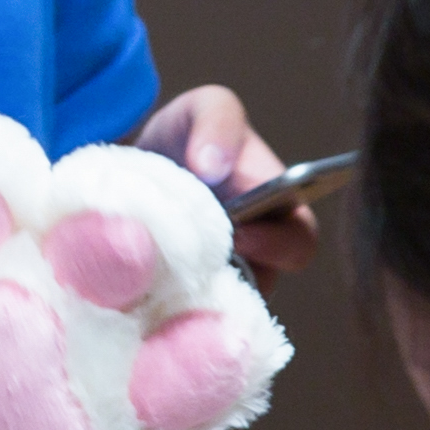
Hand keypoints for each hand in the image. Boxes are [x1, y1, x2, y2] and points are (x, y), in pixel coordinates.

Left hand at [134, 85, 318, 290]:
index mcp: (278, 211)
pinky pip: (178, 319)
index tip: (238, 232)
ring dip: (192, 293)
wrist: (129, 171)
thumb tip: (214, 165)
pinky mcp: (177, 301)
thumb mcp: (201, 110)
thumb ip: (218, 119)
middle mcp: (255, 255)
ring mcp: (217, 283)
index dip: (277, 244)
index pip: (300, 242)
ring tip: (160, 274)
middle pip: (262, 285)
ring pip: (217, 308)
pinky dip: (161, 307)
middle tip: (193, 258)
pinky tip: (137, 290)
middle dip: (231, 273)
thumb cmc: (182, 139)